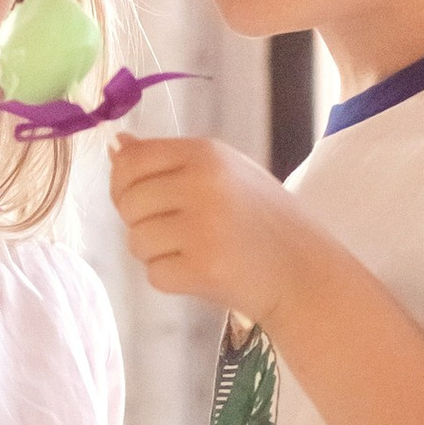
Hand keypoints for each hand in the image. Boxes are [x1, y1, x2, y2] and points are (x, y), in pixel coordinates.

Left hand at [109, 132, 306, 322]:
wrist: (306, 271)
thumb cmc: (263, 220)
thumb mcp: (224, 173)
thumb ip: (169, 160)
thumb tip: (116, 145)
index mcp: (207, 153)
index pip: (132, 161)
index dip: (123, 185)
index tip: (142, 201)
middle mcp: (203, 183)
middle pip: (128, 203)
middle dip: (140, 223)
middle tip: (177, 233)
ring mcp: (204, 226)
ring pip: (136, 241)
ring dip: (155, 253)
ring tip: (194, 252)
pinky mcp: (204, 267)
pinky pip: (154, 274)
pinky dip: (172, 279)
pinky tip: (203, 272)